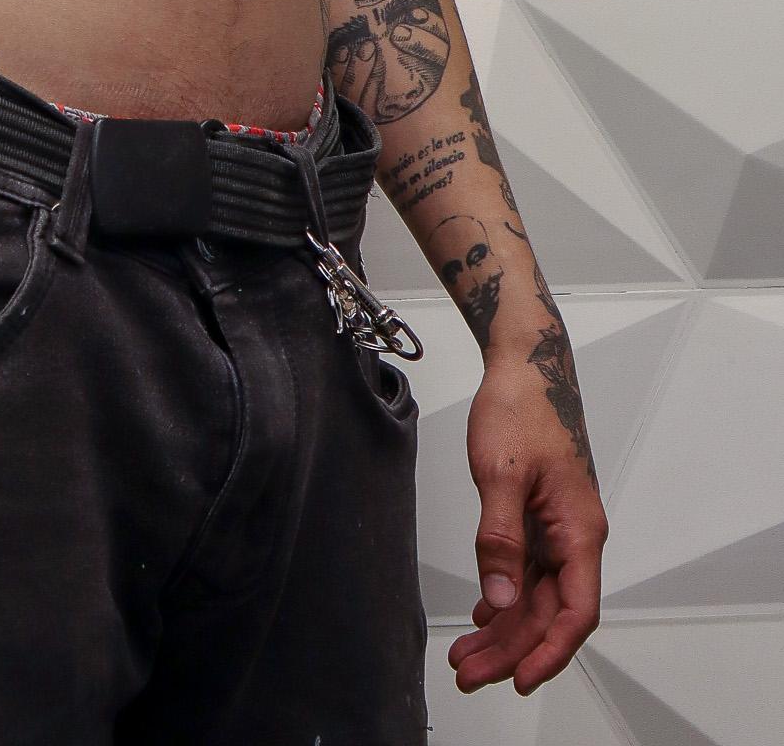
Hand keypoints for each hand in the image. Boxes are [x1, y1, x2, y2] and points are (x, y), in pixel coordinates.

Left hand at [448, 353, 608, 697]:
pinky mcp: (539, 518)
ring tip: (466, 655)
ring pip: (536, 596)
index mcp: (579, 530)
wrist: (526, 366)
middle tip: (469, 673)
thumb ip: (501, 538)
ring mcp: (557, 529)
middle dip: (512, 649)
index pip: (576, 611)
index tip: (519, 678)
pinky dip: (505, 598)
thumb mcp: (503, 473)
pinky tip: (483, 615)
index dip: (550, 651)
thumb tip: (502, 599)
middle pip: (550, 612)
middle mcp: (575, 536)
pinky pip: (527, 572)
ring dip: (504, 628)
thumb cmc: (522, 408)